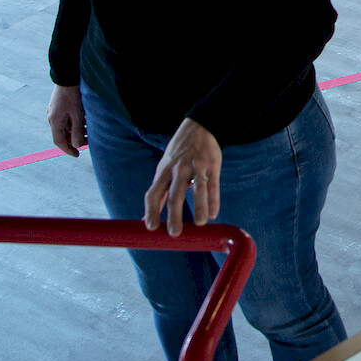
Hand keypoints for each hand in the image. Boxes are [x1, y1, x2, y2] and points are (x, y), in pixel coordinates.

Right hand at [47, 84, 85, 156]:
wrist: (67, 76)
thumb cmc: (73, 95)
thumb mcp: (77, 114)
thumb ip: (77, 130)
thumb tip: (76, 145)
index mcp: (54, 121)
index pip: (59, 141)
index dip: (68, 149)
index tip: (77, 154)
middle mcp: (52, 118)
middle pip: (63, 134)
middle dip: (75, 139)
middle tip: (88, 142)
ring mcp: (55, 112)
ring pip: (66, 126)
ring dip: (76, 131)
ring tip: (89, 132)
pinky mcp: (59, 106)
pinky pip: (66, 119)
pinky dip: (75, 123)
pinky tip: (86, 121)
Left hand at [145, 118, 221, 235]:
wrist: (198, 127)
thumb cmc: (178, 155)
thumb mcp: (164, 169)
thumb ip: (159, 193)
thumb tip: (146, 221)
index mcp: (163, 172)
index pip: (154, 193)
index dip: (151, 211)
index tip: (151, 228)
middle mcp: (178, 169)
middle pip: (175, 195)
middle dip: (174, 215)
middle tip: (175, 233)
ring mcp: (196, 166)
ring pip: (198, 189)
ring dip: (199, 208)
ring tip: (200, 223)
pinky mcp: (212, 164)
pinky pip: (213, 184)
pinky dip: (214, 200)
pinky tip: (214, 213)